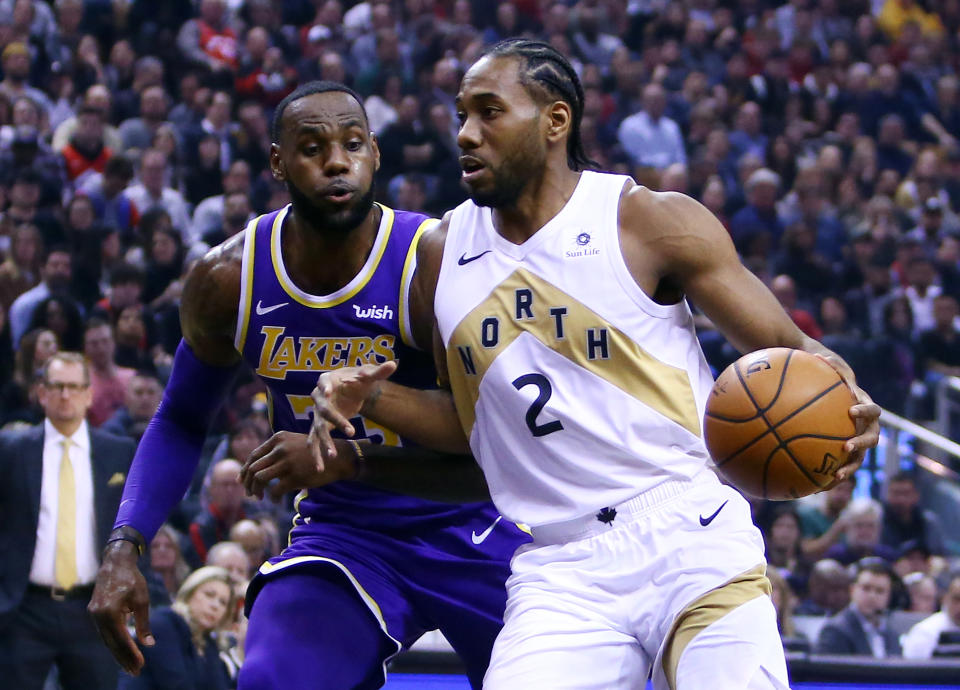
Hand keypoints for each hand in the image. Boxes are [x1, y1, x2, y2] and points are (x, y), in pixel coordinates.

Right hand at [88, 541, 153, 675]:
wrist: (115, 563)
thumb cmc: (132, 579)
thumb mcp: (142, 600)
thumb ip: (144, 623)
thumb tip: (149, 644)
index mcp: (109, 612)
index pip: (121, 639)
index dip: (131, 653)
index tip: (141, 664)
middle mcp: (98, 616)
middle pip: (112, 643)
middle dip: (124, 658)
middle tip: (135, 672)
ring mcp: (94, 615)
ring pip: (107, 640)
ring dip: (118, 653)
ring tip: (130, 666)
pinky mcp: (94, 614)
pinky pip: (105, 633)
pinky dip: (114, 643)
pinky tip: (122, 651)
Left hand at [240, 431, 356, 499]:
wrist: (338, 457)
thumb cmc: (313, 453)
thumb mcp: (293, 444)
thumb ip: (275, 452)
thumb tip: (252, 469)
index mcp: (278, 439)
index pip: (253, 456)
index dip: (244, 471)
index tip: (242, 482)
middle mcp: (280, 448)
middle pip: (253, 468)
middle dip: (248, 483)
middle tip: (250, 493)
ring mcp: (288, 462)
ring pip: (260, 478)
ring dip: (256, 490)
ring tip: (260, 497)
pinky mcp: (296, 476)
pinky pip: (275, 490)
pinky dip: (273, 497)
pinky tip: (276, 500)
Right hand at [308, 360, 396, 466]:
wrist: (350, 387)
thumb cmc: (357, 378)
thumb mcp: (368, 374)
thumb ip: (378, 371)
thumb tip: (393, 364)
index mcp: (328, 380)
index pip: (324, 381)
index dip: (324, 386)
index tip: (327, 392)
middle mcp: (319, 397)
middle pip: (324, 409)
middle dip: (335, 420)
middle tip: (350, 431)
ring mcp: (318, 413)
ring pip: (318, 428)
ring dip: (323, 442)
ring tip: (330, 457)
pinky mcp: (321, 425)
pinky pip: (316, 440)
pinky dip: (318, 453)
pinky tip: (321, 468)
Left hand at [816, 353, 880, 481]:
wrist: (821, 384)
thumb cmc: (824, 372)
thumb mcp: (825, 364)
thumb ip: (828, 364)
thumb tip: (821, 356)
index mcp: (861, 406)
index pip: (871, 410)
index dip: (864, 412)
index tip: (851, 412)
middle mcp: (862, 426)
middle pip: (871, 438)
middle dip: (860, 444)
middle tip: (846, 447)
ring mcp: (854, 440)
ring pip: (857, 458)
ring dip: (848, 468)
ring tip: (834, 477)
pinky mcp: (840, 452)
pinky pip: (837, 466)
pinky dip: (827, 477)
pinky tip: (811, 487)